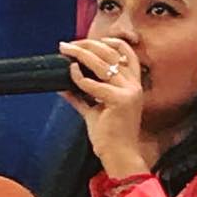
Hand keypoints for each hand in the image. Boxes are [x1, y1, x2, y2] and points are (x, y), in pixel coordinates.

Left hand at [59, 38, 150, 178]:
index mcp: (133, 86)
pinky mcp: (119, 101)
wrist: (119, 156)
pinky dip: (79, 77)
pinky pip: (93, 83)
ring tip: (65, 50)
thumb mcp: (94, 111)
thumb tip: (62, 85)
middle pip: (112, 53)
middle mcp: (134, 86)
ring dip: (81, 54)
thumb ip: (82, 97)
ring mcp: (129, 92)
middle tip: (68, 45)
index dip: (113, 42)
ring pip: (102, 63)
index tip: (93, 40)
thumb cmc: (110, 136)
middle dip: (88, 45)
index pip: (128, 55)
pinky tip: (70, 73)